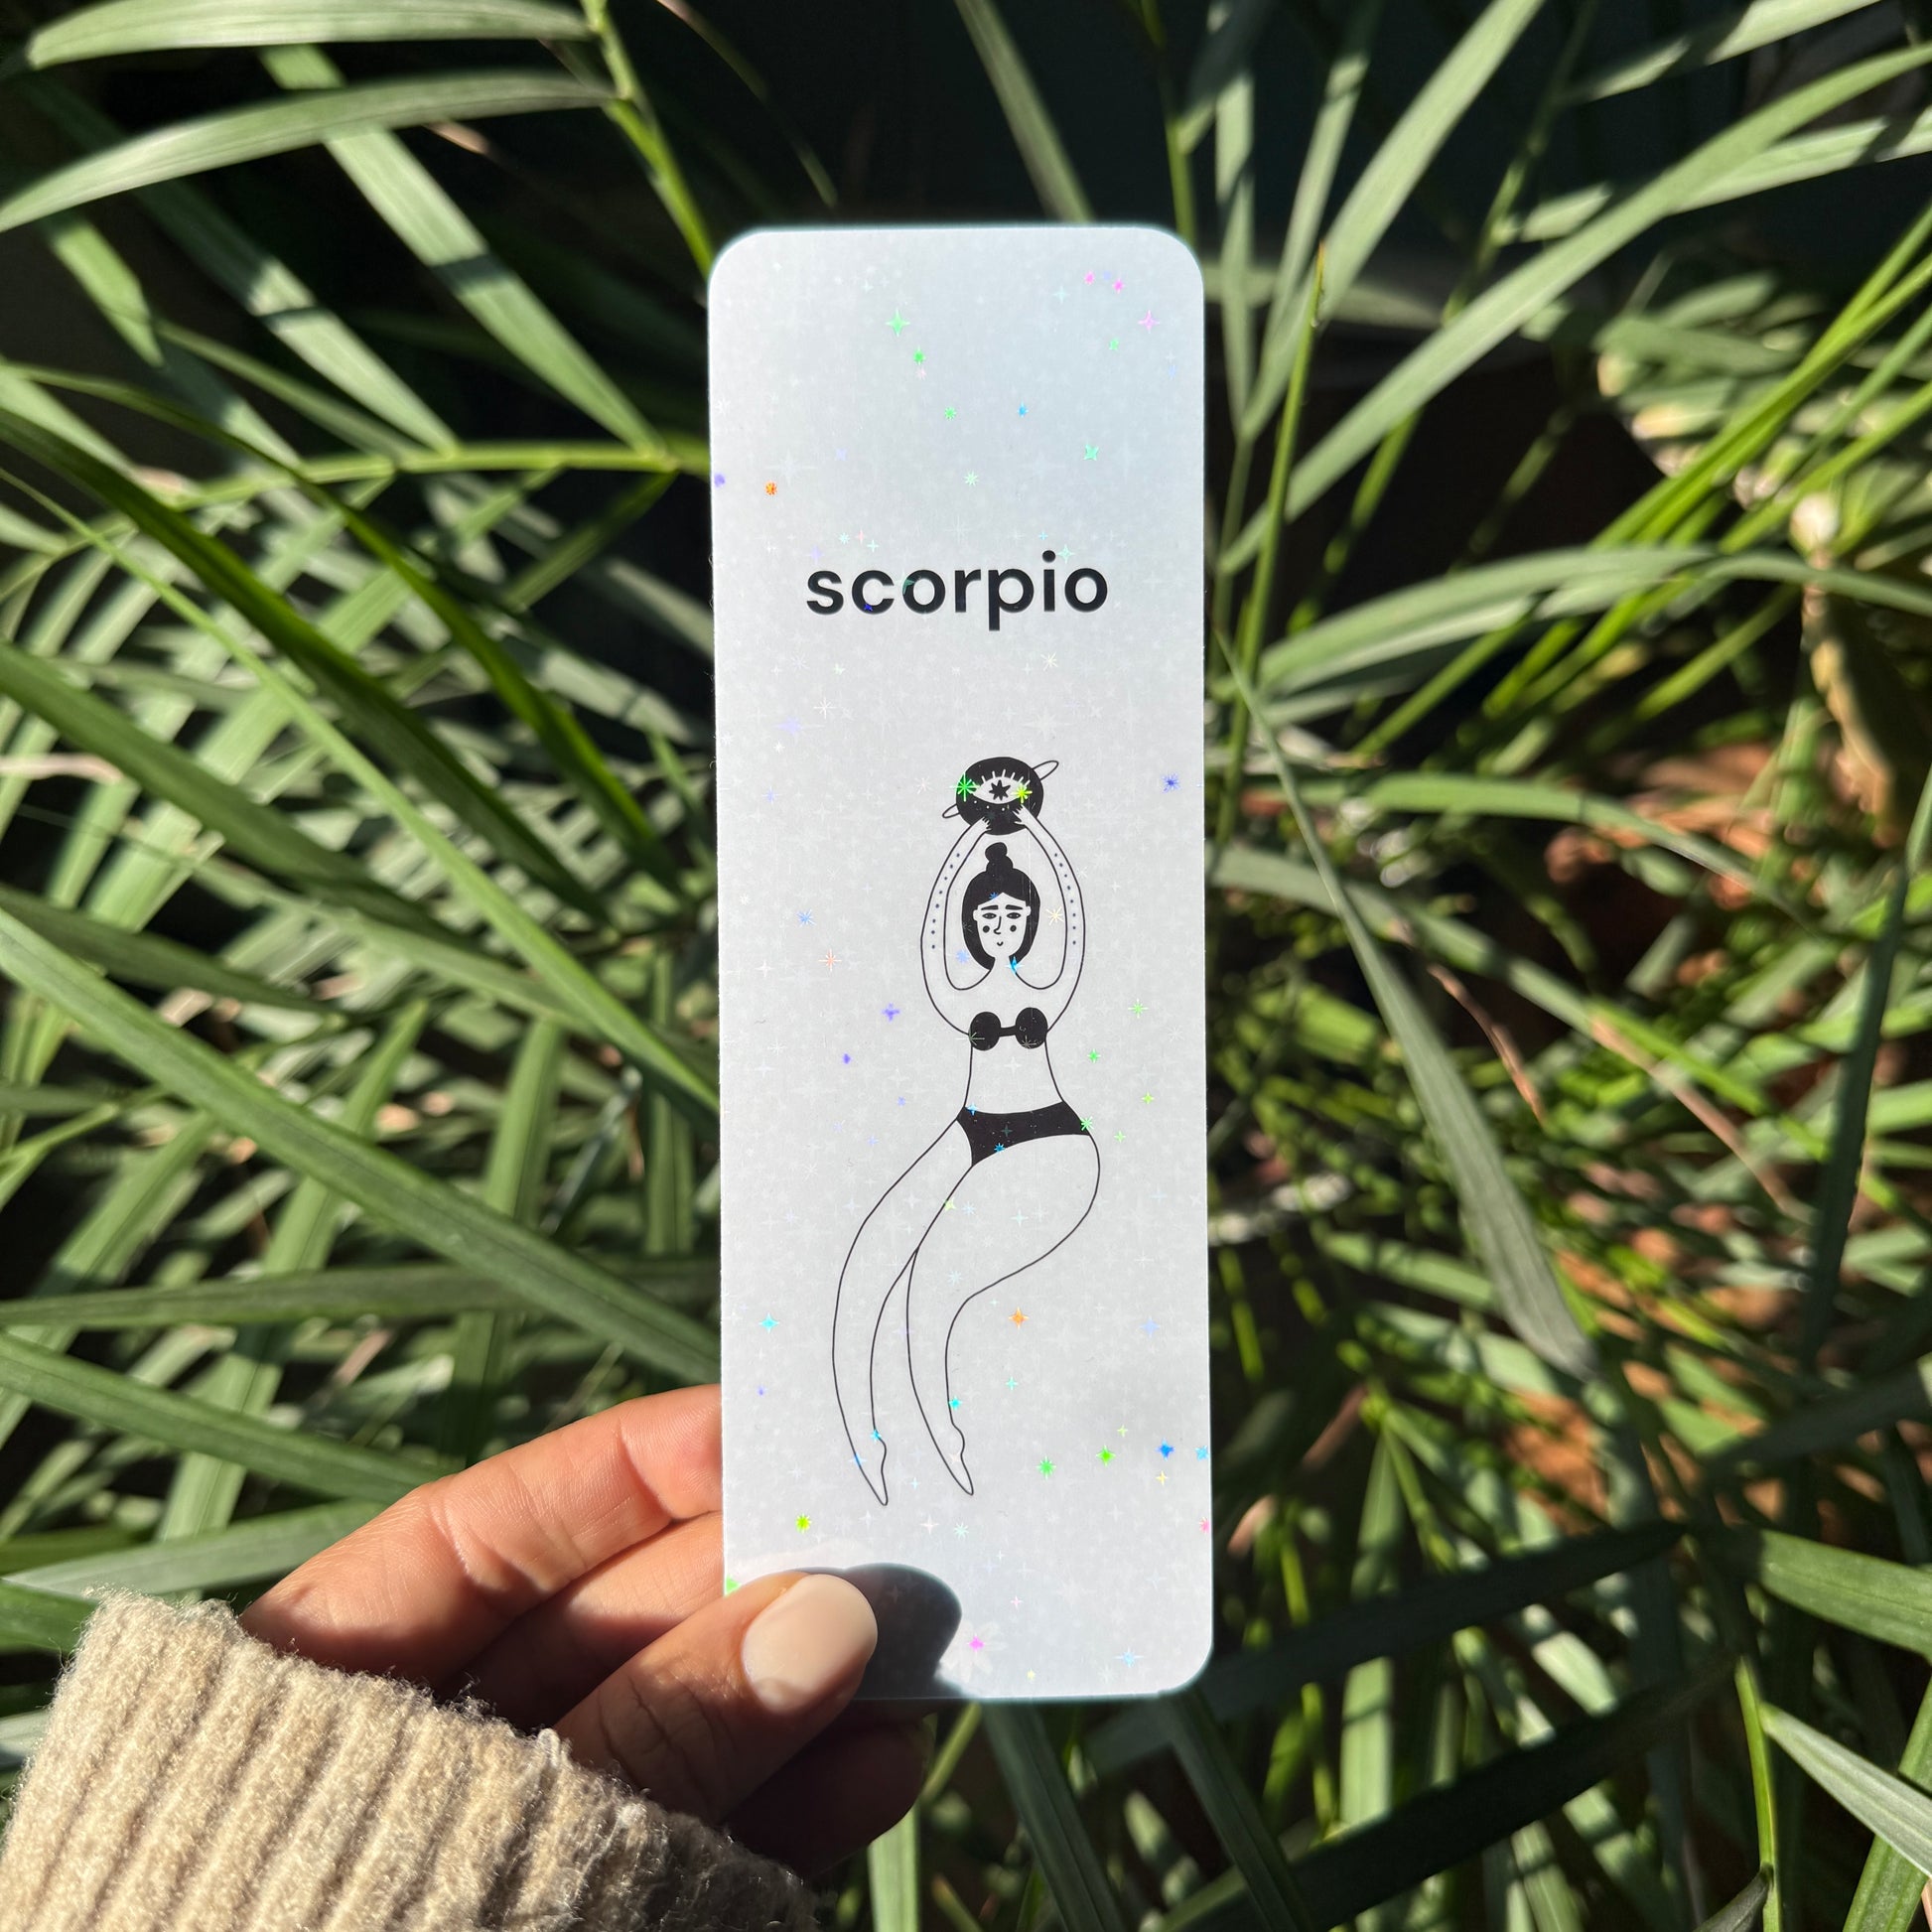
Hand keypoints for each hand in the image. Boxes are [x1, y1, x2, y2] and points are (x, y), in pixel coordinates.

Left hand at [241, 1386, 924, 1875]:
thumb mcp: (474, 1841)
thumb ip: (655, 1733)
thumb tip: (825, 1614)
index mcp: (330, 1691)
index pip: (491, 1537)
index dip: (623, 1471)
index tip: (752, 1423)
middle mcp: (439, 1754)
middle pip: (614, 1627)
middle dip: (747, 1578)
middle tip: (881, 1531)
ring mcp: (534, 1843)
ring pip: (687, 1734)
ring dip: (801, 1690)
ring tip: (915, 1650)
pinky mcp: (613, 1920)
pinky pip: (714, 1845)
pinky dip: (797, 1806)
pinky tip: (880, 1764)